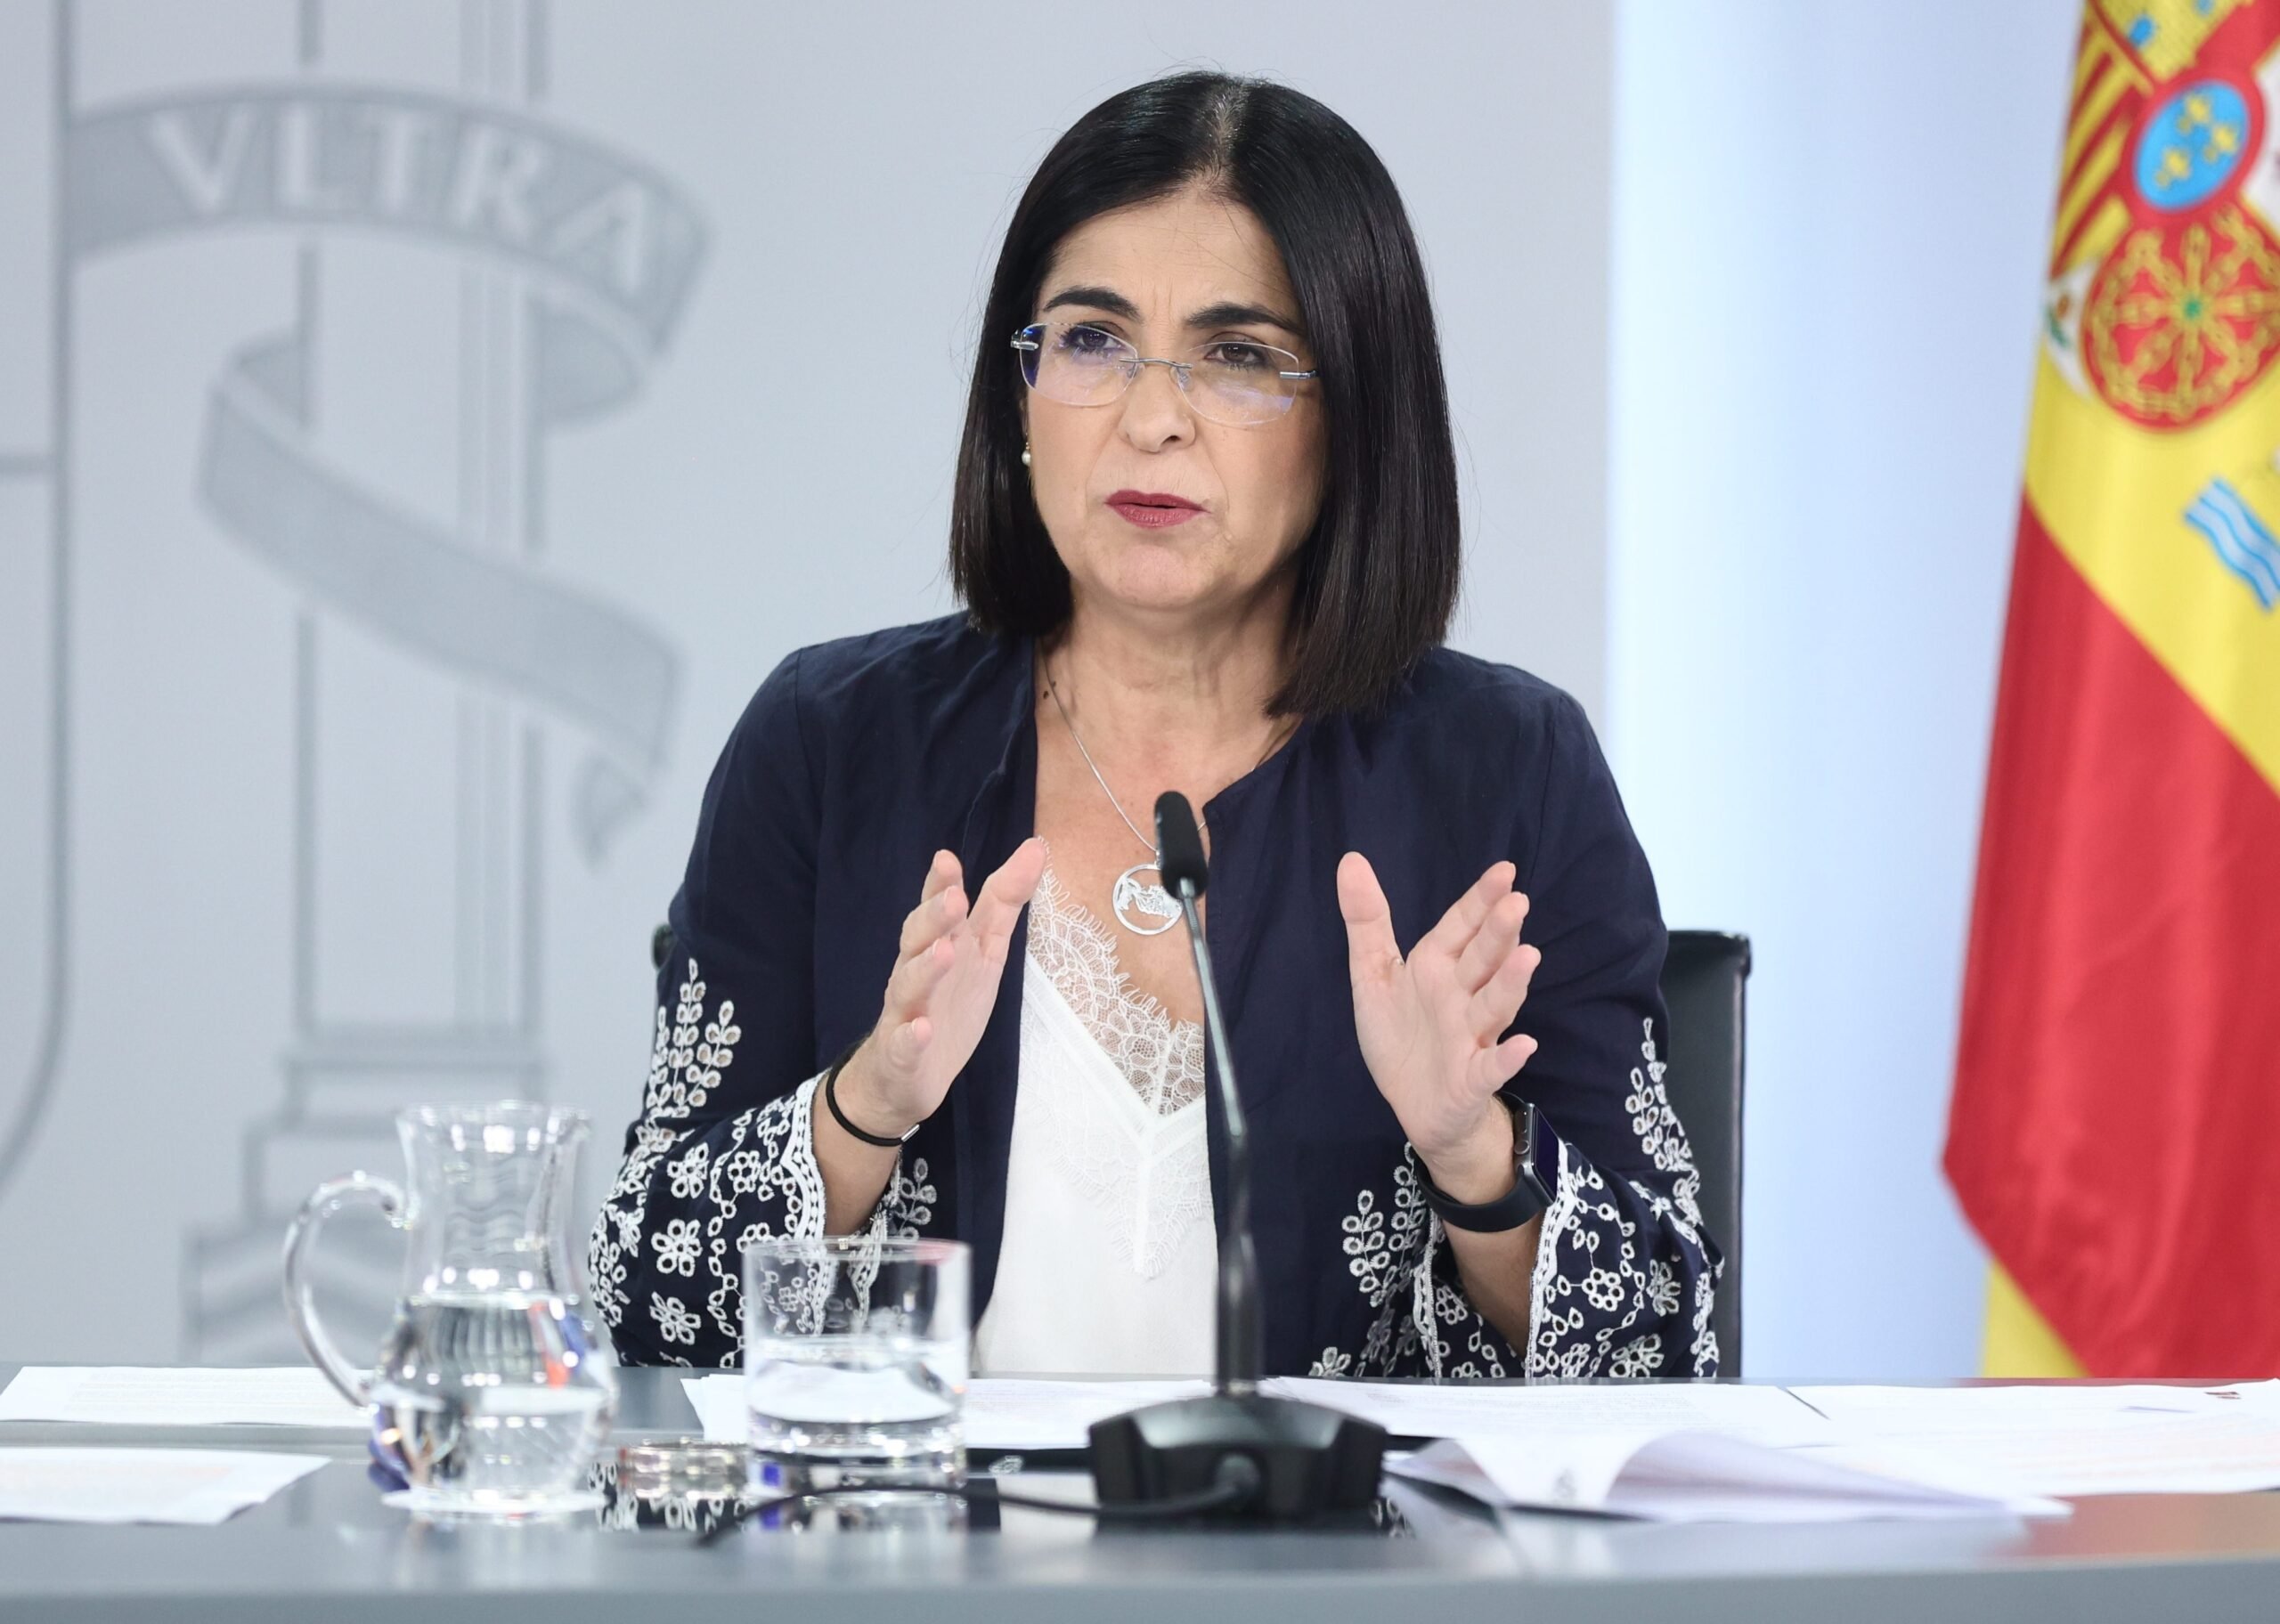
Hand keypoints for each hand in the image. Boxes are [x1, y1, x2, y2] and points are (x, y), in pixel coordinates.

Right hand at [836, 838, 1046, 1139]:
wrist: (904, 1075)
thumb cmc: (947, 1002)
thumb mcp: (984, 950)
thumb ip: (1003, 901)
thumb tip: (1036, 847)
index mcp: (939, 945)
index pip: (937, 909)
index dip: (940, 885)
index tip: (947, 859)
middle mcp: (917, 972)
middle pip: (918, 939)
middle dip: (934, 917)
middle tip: (954, 898)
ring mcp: (905, 1012)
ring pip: (908, 985)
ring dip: (925, 968)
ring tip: (944, 952)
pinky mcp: (902, 1054)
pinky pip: (904, 1044)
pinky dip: (912, 1036)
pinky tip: (922, 1030)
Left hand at [1337, 854, 1541, 1194]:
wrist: (1414, 1104)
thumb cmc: (1401, 1032)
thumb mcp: (1374, 973)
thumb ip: (1366, 920)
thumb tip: (1351, 859)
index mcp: (1437, 966)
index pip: (1461, 926)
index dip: (1480, 900)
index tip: (1505, 870)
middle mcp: (1461, 995)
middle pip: (1483, 960)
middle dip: (1499, 933)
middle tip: (1517, 902)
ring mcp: (1471, 1036)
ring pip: (1494, 1005)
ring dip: (1511, 983)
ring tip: (1528, 955)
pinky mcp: (1471, 1078)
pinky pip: (1492, 1067)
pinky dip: (1507, 1058)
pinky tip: (1524, 1045)